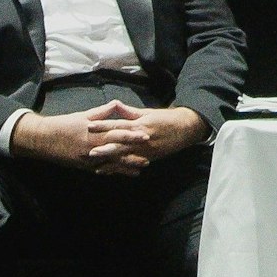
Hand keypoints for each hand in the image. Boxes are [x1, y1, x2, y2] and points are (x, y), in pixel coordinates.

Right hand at [11, 101, 207, 175]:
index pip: (118, 134)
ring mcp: (89, 159)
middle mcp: (94, 148)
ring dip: (127, 166)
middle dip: (134, 154)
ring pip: (112, 164)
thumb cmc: (65, 124)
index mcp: (95, 134)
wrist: (44, 139)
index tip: (146, 136)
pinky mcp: (84, 166)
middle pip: (118, 152)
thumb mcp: (83, 116)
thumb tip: (116, 104)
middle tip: (150, 157)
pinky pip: (102, 170)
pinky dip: (114, 172)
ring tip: (142, 168)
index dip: (132, 135)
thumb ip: (102, 112)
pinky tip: (124, 174)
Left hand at [83, 100, 208, 175]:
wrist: (186, 128)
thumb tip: (115, 104)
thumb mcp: (148, 112)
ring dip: (112, 162)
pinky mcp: (150, 157)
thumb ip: (130, 112)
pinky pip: (133, 164)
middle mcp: (141, 138)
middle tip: (90, 152)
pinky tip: (111, 172)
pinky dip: (122, 168)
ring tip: (98, 166)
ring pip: (126, 156)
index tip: (89, 125)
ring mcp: (146, 149)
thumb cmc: (166, 118)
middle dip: (105, 148)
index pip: (118, 124)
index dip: (104, 125)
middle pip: (121, 143)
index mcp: (139, 124)